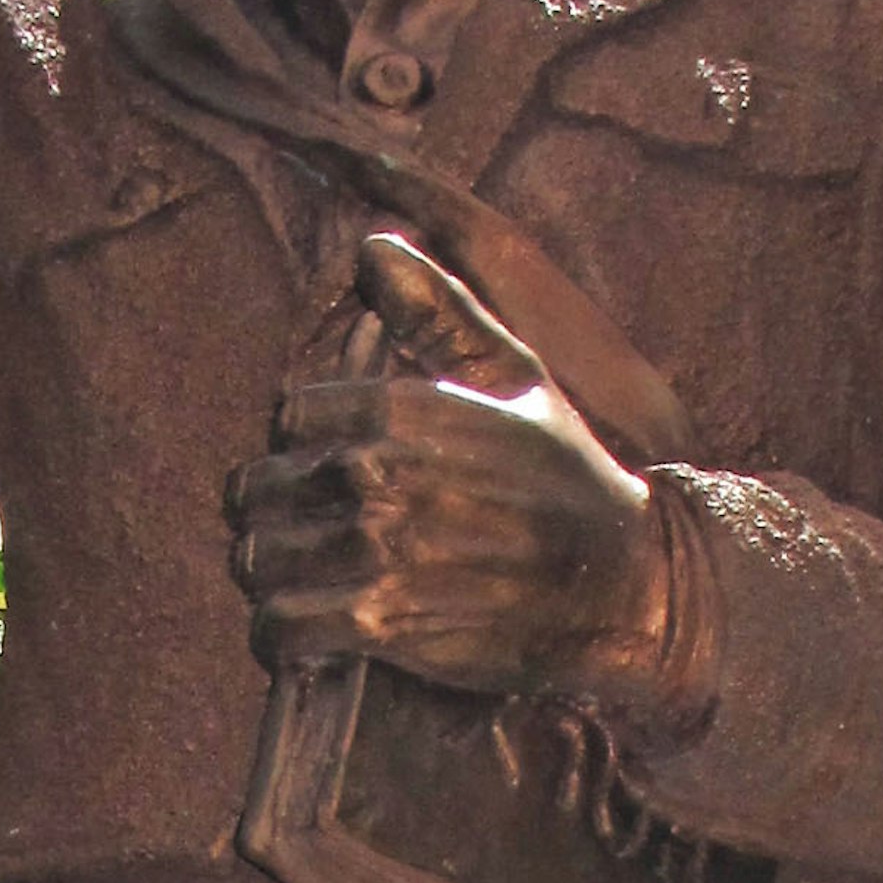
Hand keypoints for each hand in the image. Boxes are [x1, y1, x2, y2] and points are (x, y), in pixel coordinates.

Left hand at [229, 234, 677, 705]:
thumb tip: (372, 244)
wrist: (625, 585)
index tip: (320, 473)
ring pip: (259, 562)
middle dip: (268, 517)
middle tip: (295, 538)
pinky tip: (302, 636)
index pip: (289, 417)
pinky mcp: (383, 622)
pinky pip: (283, 629)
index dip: (298, 447)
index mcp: (401, 408)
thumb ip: (439, 311)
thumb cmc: (568, 477)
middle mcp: (381, 473)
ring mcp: (379, 550)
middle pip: (257, 493)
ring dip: (268, 579)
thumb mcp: (516, 376)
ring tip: (296, 586)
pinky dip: (279, 637)